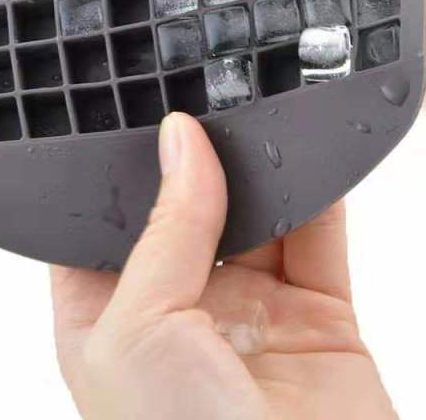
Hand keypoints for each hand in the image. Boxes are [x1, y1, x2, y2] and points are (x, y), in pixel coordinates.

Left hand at [51, 113, 396, 418]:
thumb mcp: (140, 331)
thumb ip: (166, 229)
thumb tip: (181, 143)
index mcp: (111, 320)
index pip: (104, 224)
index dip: (120, 168)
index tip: (136, 109)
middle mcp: (180, 313)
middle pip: (190, 208)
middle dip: (202, 158)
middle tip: (208, 94)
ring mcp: (253, 314)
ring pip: (258, 214)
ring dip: (263, 168)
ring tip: (258, 110)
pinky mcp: (318, 317)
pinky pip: (319, 237)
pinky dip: (321, 193)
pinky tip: (312, 152)